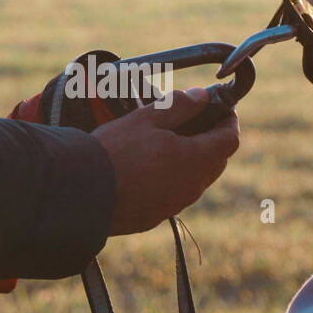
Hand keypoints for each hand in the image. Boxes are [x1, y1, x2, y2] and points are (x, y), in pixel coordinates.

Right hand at [91, 87, 239, 235]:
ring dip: (192, 161)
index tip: (223, 109)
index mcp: (195, 159)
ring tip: (168, 143)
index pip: (230, 139)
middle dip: (212, 140)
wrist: (82, 193)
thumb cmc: (114, 151)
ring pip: (196, 180)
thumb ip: (180, 105)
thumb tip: (202, 96)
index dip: (230, 121)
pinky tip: (149, 168)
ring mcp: (175, 204)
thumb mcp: (147, 118)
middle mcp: (192, 186)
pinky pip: (175, 194)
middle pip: (216, 161)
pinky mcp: (156, 216)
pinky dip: (173, 179)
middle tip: (195, 122)